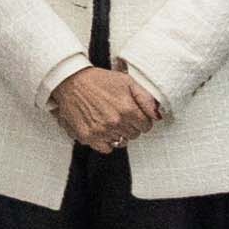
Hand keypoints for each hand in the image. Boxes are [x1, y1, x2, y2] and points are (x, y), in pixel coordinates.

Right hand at [49, 65, 163, 150]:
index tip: (133, 113)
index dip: (141, 119)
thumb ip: (146, 98)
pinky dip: (106, 141)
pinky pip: (106, 148)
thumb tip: (158, 115)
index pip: (146, 126)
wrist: (70, 81)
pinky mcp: (88, 137)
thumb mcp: (126, 81)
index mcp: (127, 109)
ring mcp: (101, 131)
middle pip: (134, 135)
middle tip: (118, 113)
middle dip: (130, 125)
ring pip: (121, 142)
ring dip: (118, 133)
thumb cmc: (99, 80)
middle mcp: (115, 122)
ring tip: (108, 119)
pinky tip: (101, 128)